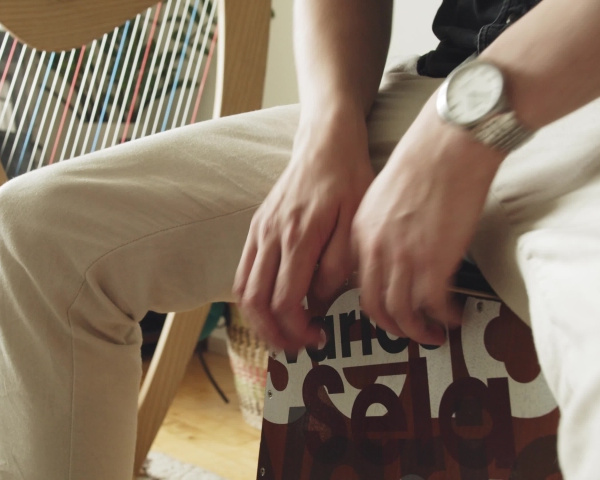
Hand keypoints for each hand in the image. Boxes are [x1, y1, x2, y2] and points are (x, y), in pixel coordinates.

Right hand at [234, 107, 373, 350]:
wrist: (325, 143)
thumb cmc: (349, 180)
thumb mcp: (357, 223)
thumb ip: (338, 267)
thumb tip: (320, 303)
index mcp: (299, 237)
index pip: (286, 300)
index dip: (298, 329)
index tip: (319, 338)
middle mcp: (271, 236)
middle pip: (255, 301)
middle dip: (272, 334)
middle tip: (296, 348)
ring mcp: (259, 232)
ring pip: (242, 289)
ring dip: (258, 320)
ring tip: (283, 334)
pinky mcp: (256, 228)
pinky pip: (244, 272)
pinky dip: (253, 297)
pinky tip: (275, 305)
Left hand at [352, 95, 504, 344]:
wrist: (448, 145)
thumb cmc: (424, 163)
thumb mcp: (383, 200)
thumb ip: (380, 230)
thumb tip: (393, 253)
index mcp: (360, 235)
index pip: (358, 283)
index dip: (374, 303)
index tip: (388, 311)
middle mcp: (375, 251)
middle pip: (375, 307)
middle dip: (393, 328)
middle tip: (411, 333)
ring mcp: (403, 259)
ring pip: (402, 314)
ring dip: (419, 331)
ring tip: (435, 333)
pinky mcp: (434, 263)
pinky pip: (434, 305)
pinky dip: (445, 317)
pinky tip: (455, 316)